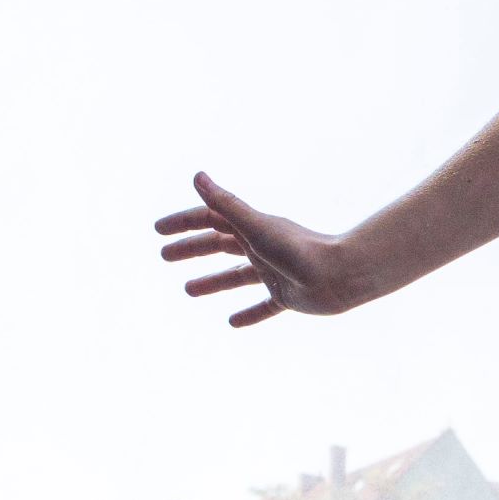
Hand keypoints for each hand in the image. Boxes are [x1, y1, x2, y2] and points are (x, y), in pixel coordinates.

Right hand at [155, 172, 358, 325]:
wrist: (341, 276)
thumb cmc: (299, 250)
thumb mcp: (255, 228)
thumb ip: (225, 205)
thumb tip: (197, 176)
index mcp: (252, 228)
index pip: (210, 220)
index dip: (184, 223)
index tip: (157, 231)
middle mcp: (262, 248)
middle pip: (220, 246)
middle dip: (192, 249)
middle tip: (164, 256)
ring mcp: (274, 272)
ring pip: (237, 277)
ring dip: (212, 282)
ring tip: (187, 290)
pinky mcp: (288, 296)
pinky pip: (264, 307)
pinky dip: (248, 314)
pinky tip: (232, 323)